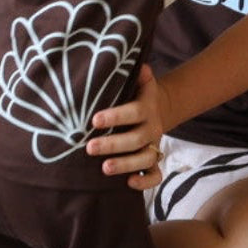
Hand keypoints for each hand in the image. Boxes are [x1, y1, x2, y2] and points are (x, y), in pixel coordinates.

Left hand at [87, 64, 165, 189]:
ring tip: (104, 168)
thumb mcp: (139, 81)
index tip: (94, 120)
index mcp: (146, 107)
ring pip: (145, 159)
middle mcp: (152, 128)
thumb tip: (138, 64)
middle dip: (113, 144)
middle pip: (136, 139)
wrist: (158, 107)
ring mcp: (154, 146)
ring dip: (125, 164)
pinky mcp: (154, 161)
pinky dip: (145, 182)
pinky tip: (129, 183)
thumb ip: (137, 74)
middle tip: (89, 147)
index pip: (133, 112)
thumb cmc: (137, 93)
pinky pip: (155, 175)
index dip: (116, 116)